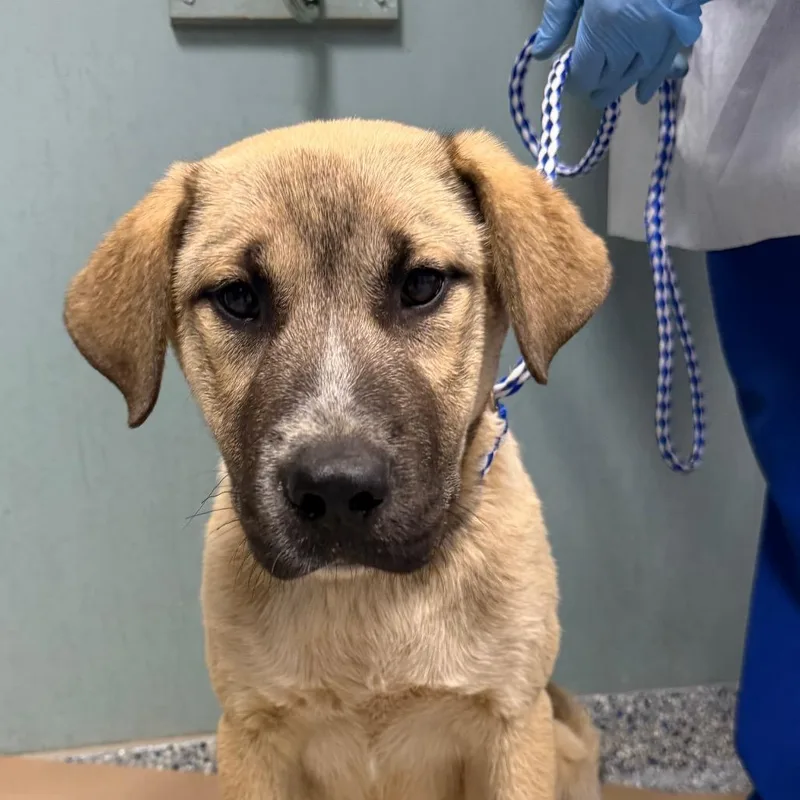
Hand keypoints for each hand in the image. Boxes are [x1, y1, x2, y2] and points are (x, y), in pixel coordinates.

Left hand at [532, 0, 704, 107]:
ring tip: (605, 93)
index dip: (575, 81)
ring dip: (618, 86)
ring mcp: (658, 39)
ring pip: (634, 78)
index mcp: (603, 28)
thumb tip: (540, 54)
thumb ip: (557, 18)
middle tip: (588, 87)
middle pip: (608, 82)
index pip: (584, 78)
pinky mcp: (678, 33)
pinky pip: (663, 67)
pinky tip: (641, 95)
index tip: (571, 75)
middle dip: (596, 86)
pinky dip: (651, 82)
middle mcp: (632, 41)